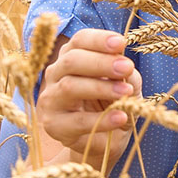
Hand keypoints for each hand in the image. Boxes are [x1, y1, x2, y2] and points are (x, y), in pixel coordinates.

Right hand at [36, 29, 142, 165]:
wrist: (105, 138)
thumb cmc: (112, 102)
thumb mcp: (126, 83)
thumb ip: (125, 73)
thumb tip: (125, 67)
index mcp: (71, 56)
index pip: (80, 40)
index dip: (99, 40)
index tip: (121, 43)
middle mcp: (56, 74)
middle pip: (72, 61)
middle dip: (101, 62)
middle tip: (126, 67)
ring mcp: (51, 99)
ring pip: (70, 87)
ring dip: (101, 88)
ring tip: (126, 92)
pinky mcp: (54, 125)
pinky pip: (77, 120)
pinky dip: (102, 119)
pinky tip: (121, 116)